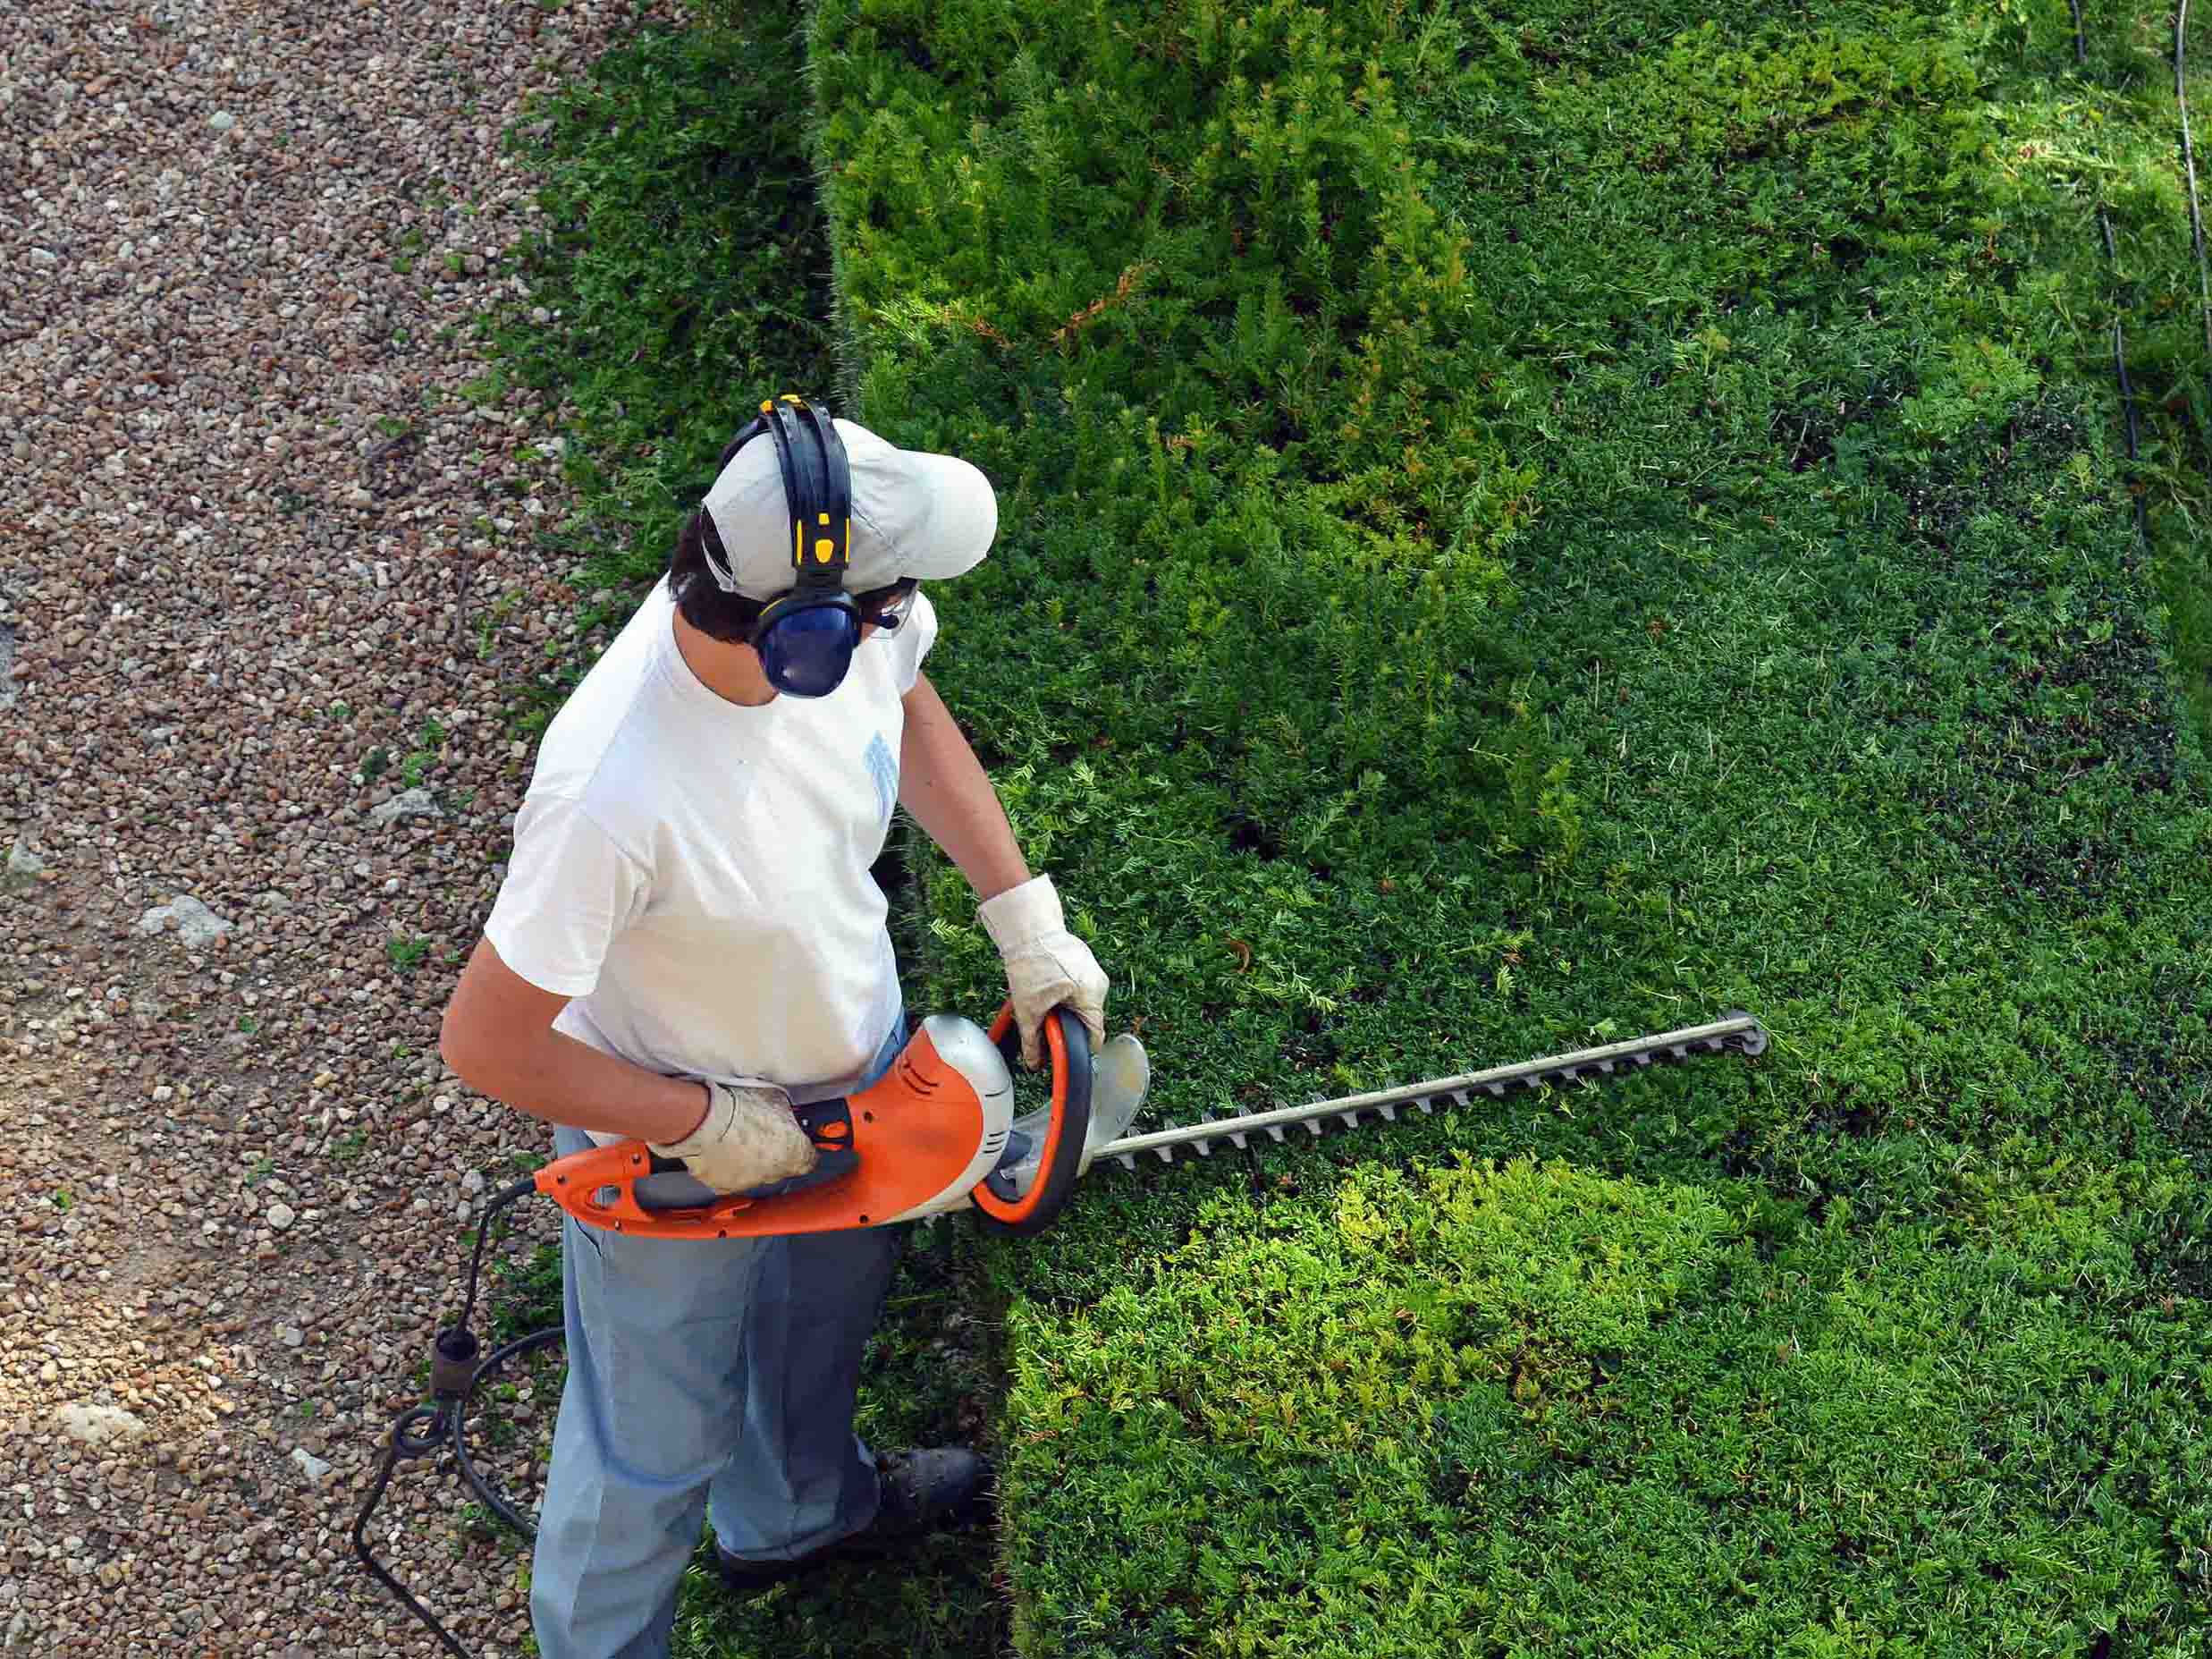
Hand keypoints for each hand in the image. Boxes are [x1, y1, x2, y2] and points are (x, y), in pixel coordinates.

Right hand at [648, 1080, 816, 1193]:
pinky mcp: (723, 1186)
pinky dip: (728, 1166)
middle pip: (782, 1167)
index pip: (810, 1158)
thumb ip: (787, 1114)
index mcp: (795, 1154)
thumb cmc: (740, 1107)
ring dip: (752, 1161)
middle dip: (776, 1153)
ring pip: (756, 1174)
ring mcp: (749, 1183)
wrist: (705, 1120)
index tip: (798, 1140)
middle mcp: (775, 1174)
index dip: (804, 1147)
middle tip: (763, 1133)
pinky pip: (730, 1177)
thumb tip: (786, 1114)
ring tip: (738, 1139)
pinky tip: (722, 1148)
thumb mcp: (776, 1099)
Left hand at [978, 874, 1108, 1067]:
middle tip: (1045, 1019)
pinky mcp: (1086, 962)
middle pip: (1088, 1019)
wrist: (1028, 928)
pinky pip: (1080, 985)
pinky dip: (1065, 991)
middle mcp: (1100, 984)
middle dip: (1067, 1024)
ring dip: (1065, 1006)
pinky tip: (1047, 984)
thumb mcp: (1028, 1009)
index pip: (1095, 1036)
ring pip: (1083, 1001)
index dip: (1078, 1048)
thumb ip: (1033, 1041)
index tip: (1063, 1052)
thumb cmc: (1030, 963)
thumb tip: (1034, 1063)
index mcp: (1091, 996)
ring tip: (1043, 997)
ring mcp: (1095, 971)